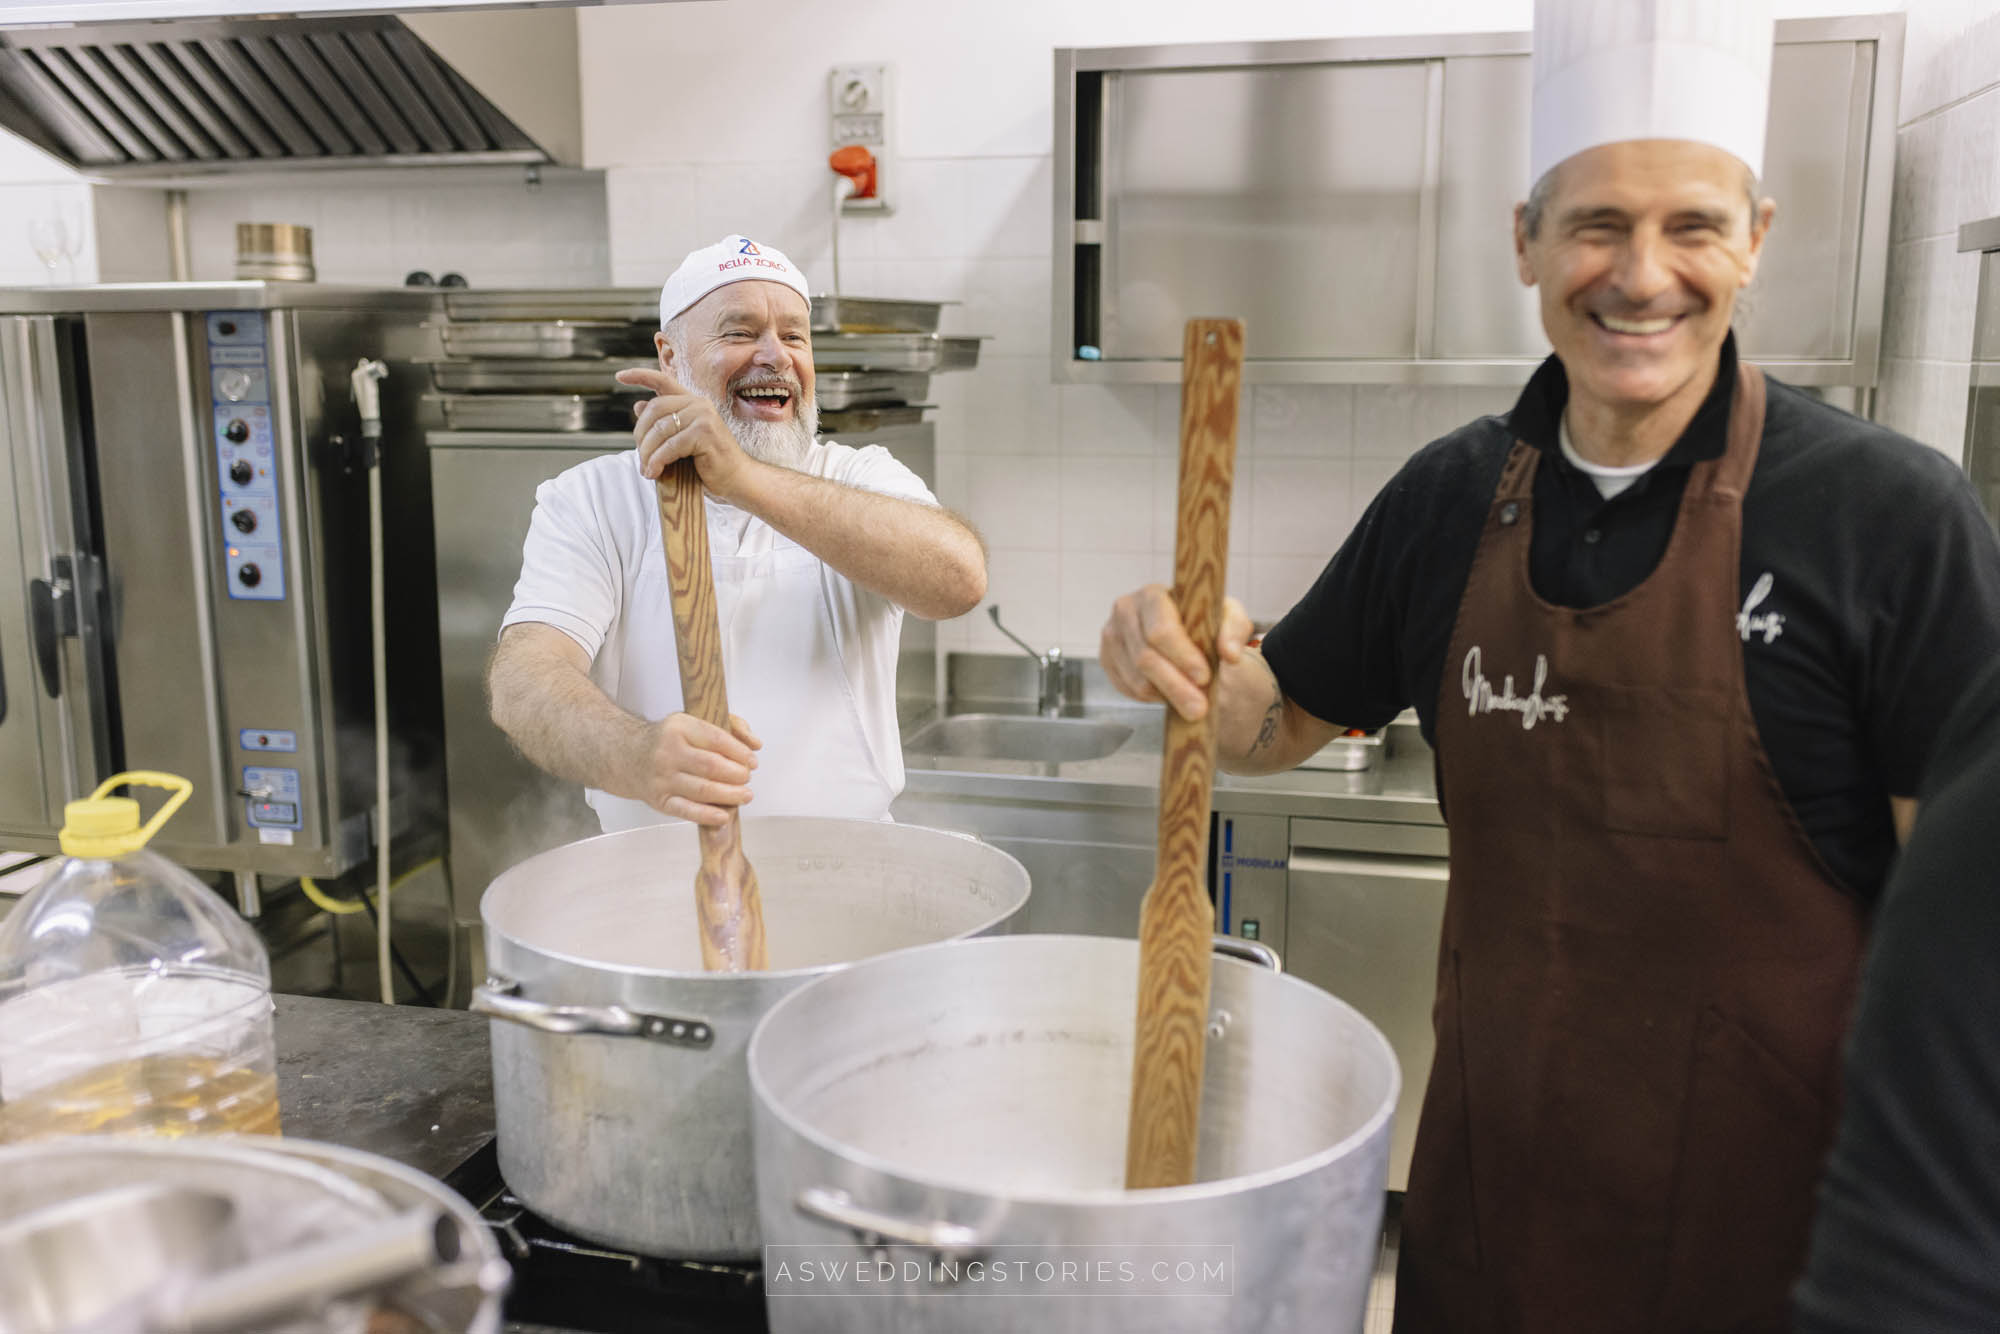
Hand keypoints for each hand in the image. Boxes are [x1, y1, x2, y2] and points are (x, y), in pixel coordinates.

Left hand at [614, 366, 751, 499]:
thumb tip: (639, 405)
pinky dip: (658, 461)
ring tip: (647, 469)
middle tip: (641, 458)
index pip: (663, 381)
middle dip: (641, 435)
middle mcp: (699, 404)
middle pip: (654, 410)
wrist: (737, 480)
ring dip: (648, 453)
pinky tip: (655, 472)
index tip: (620, 376)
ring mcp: (703, 416)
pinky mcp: (705, 433)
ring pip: (660, 430)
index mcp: (693, 402)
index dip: (640, 376)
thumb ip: (662, 423)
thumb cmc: (710, 463)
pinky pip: (670, 446)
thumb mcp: (681, 441)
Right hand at [624, 712, 762, 826]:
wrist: (630, 756)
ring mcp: (663, 778)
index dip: (740, 752)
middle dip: (737, 774)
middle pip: (712, 766)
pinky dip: (707, 815)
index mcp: (679, 728)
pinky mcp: (660, 800)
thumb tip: (755, 744)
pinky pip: (686, 810)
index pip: (717, 740)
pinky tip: (724, 815)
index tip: (752, 761)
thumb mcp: (694, 721)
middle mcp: (668, 752)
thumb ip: (730, 726)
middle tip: (746, 778)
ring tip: (745, 795)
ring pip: (703, 790)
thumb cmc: (670, 740)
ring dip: (730, 795)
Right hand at [1100, 585, 1252, 719]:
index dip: (1182, 656)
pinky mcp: (1106, 659)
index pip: (1160, 630)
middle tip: (1199, 708)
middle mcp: (1125, 611)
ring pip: (1136, 679)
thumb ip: (1233, 630)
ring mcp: (1111, 636)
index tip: (1204, 677)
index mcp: (1152, 595)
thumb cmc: (1202, 619)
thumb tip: (1230, 654)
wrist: (1180, 628)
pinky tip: (1169, 693)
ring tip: (1191, 704)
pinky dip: (1151, 697)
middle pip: (1145, 658)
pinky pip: (1127, 688)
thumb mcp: (1226, 616)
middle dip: (1175, 686)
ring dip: (1166, 696)